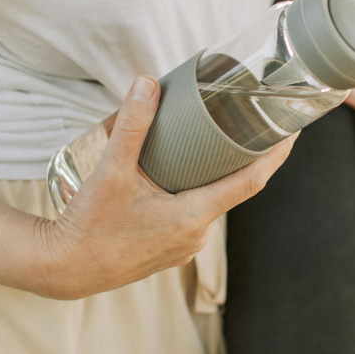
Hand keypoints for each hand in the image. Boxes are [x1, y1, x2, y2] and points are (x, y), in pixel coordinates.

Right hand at [36, 76, 297, 299]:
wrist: (62, 269)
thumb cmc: (88, 226)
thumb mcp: (110, 171)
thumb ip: (131, 125)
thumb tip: (146, 84)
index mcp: (192, 216)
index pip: (250, 183)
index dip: (275, 156)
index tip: (291, 133)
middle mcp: (195, 235)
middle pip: (234, 190)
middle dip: (244, 159)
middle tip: (251, 126)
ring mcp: (183, 246)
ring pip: (211, 202)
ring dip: (217, 176)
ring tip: (216, 144)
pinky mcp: (168, 249)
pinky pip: (194, 215)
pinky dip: (196, 192)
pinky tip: (182, 176)